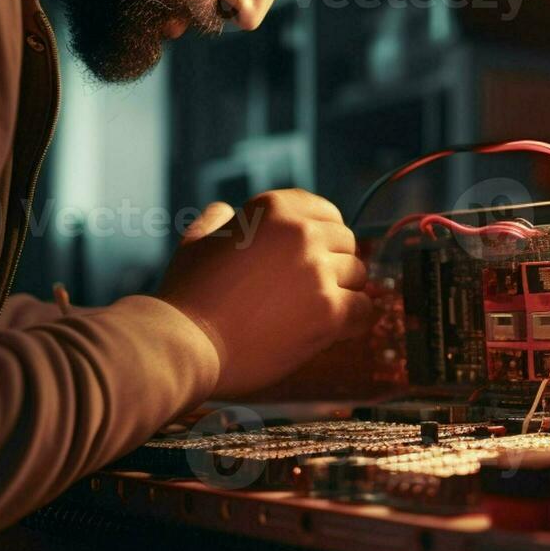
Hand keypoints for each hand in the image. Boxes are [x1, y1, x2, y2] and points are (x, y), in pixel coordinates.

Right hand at [159, 190, 373, 397]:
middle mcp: (301, 231)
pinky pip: (364, 310)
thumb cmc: (187, 296)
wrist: (185, 343)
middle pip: (346, 243)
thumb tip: (224, 210)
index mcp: (274, 208)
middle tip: (309, 292)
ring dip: (341, 294)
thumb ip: (217, 222)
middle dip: (332, 266)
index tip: (312, 258)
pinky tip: (331, 331)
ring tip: (312, 314)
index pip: (325, 212)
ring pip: (357, 275)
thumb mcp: (197, 243)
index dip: (322, 237)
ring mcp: (317, 271)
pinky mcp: (329, 311)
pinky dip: (352, 322)